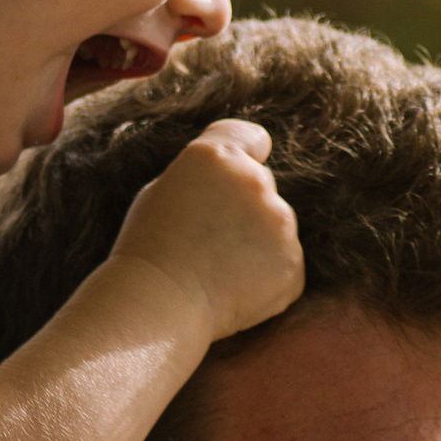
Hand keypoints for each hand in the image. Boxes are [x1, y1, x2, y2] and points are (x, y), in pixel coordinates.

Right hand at [109, 119, 304, 343]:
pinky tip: (232, 288)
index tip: (232, 178)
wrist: (158, 303)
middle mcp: (256, 181)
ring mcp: (279, 222)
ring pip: (275, 226)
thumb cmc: (147, 248)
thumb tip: (230, 182)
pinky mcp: (292, 263)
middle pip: (261, 185)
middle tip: (209, 240)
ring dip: (256, 241)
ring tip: (217, 268)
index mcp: (217, 156)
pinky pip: (284, 263)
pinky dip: (266, 276)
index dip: (245, 156)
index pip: (252, 138)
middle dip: (243, 207)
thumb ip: (206, 178)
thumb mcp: (163, 190)